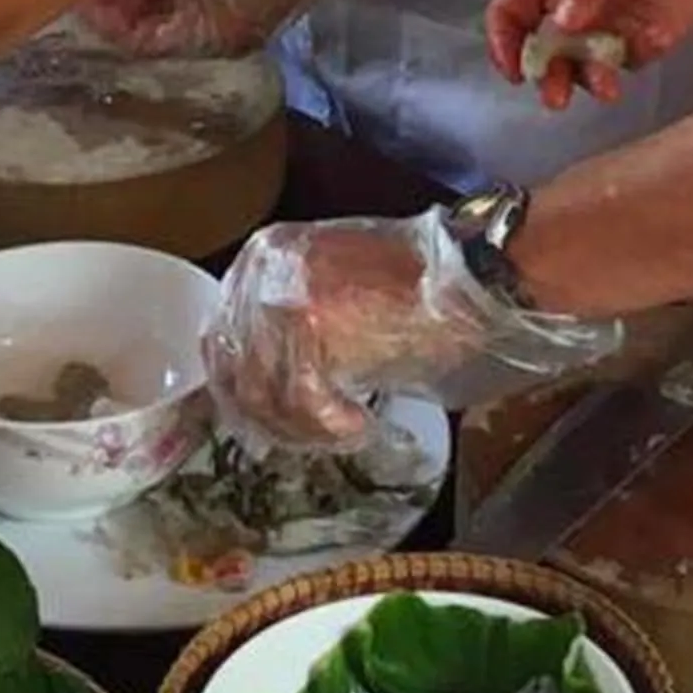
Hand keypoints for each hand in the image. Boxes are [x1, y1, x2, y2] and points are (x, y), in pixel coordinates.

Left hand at [207, 213, 618, 445]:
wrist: (469, 276)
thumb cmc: (416, 288)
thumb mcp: (336, 292)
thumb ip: (291, 324)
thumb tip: (262, 385)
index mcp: (262, 254)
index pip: (222, 337)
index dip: (245, 390)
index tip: (274, 421)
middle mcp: (259, 270)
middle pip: (233, 369)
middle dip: (269, 416)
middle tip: (309, 438)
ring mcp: (281, 297)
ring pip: (262, 393)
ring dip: (301, 427)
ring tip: (343, 432)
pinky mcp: (310, 328)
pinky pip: (299, 401)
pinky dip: (328, 425)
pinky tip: (359, 426)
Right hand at [489, 0, 692, 110]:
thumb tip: (564, 19)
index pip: (509, 12)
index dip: (503, 42)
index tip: (515, 68)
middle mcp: (570, 2)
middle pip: (541, 50)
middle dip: (545, 75)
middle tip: (556, 95)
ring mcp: (604, 25)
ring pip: (578, 67)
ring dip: (584, 81)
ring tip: (604, 86)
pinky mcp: (637, 44)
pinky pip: (619, 68)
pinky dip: (623, 70)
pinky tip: (642, 49)